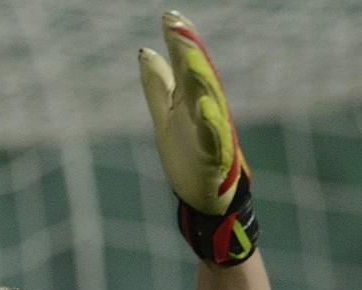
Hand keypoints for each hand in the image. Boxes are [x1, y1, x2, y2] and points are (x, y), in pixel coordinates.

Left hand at [138, 11, 243, 215]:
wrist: (205, 198)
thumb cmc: (189, 155)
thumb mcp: (166, 116)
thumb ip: (158, 85)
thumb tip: (146, 50)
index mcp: (194, 99)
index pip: (186, 65)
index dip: (179, 41)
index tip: (169, 16)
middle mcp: (207, 111)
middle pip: (198, 76)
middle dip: (189, 50)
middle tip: (176, 25)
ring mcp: (213, 134)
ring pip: (209, 102)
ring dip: (200, 79)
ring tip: (187, 57)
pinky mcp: (215, 158)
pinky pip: (214, 139)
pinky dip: (210, 123)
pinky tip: (203, 107)